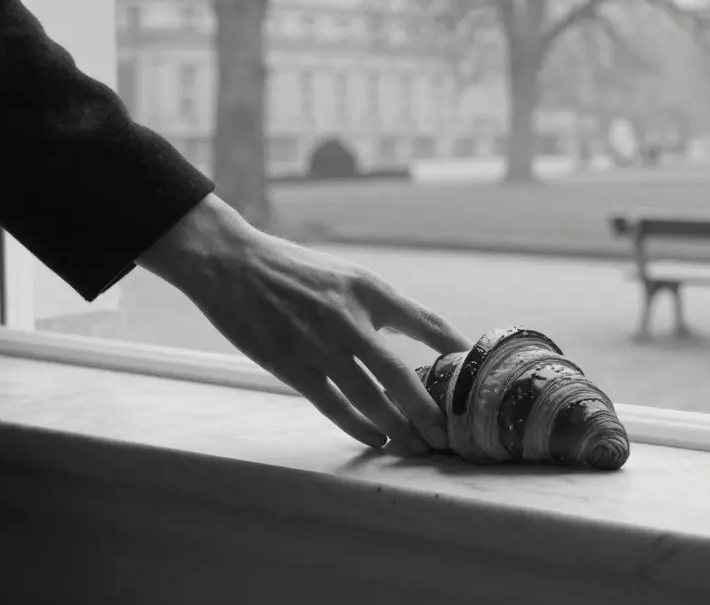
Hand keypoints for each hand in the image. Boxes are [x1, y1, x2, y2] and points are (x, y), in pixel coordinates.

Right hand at [137, 194, 471, 452]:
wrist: (233, 264)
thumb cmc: (293, 271)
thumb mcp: (345, 276)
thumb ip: (379, 307)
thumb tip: (413, 337)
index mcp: (367, 289)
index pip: (424, 321)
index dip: (453, 348)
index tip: (476, 370)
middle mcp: (348, 317)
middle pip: (398, 373)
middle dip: (426, 408)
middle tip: (446, 433)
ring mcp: (318, 345)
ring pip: (368, 396)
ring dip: (396, 425)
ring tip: (417, 445)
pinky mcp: (291, 366)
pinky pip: (333, 405)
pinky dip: (358, 426)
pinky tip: (378, 438)